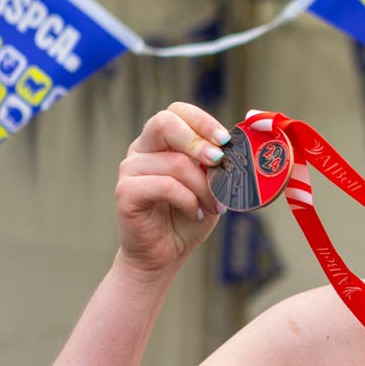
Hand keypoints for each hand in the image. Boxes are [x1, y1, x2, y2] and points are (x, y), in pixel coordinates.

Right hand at [114, 102, 229, 276]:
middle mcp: (142, 149)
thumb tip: (239, 144)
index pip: (178, 112)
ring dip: (204, 187)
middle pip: (165, 122)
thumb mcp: (212, 184)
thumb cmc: (189, 215)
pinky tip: (195, 212)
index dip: (203, 121)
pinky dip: (188, 200)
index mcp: (161, 141)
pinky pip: (165, 186)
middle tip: (219, 162)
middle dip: (199, 142)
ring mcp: (130, 169)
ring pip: (175, 163)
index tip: (226, 141)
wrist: (165, 253)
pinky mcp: (125, 192)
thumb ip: (219, 163)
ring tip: (214, 205)